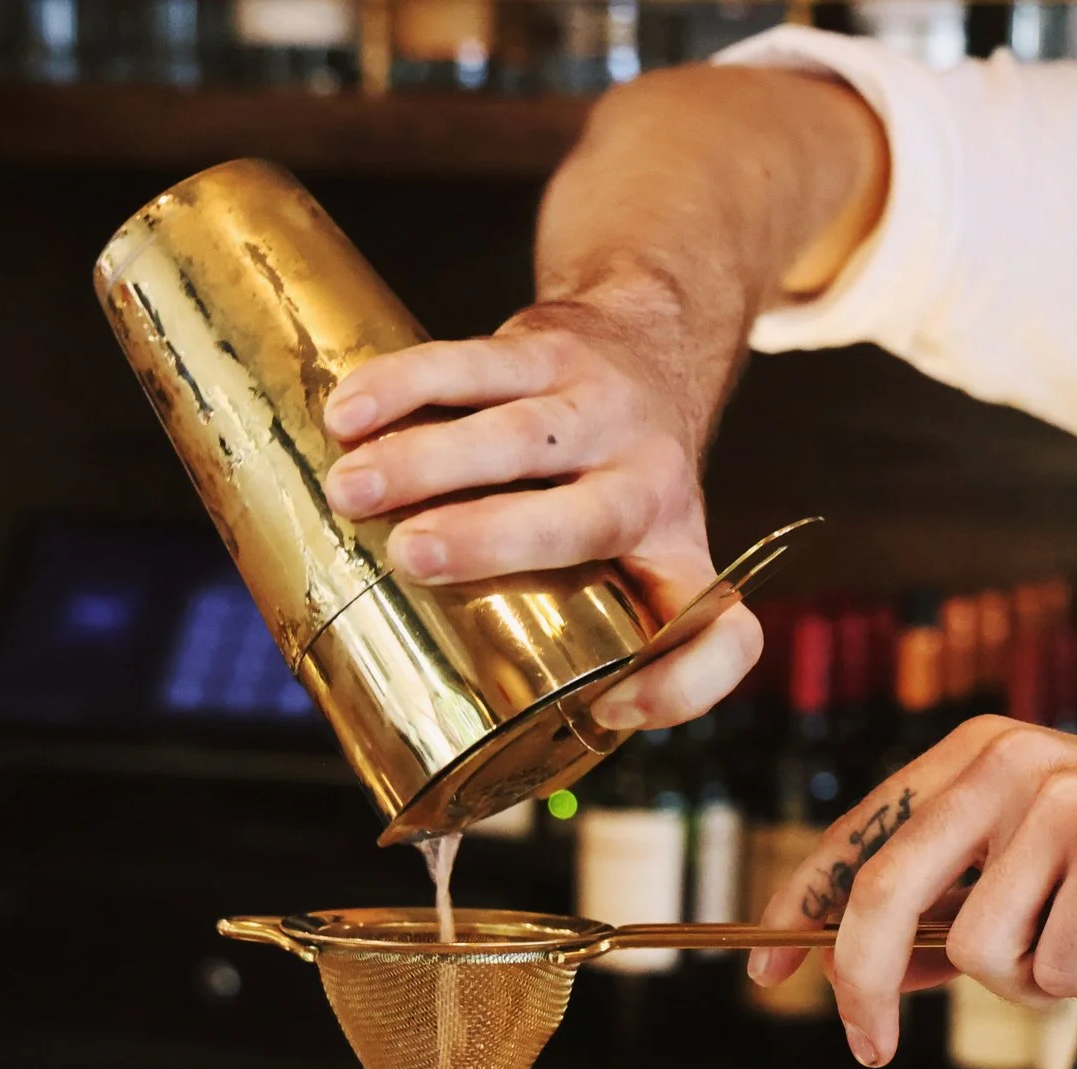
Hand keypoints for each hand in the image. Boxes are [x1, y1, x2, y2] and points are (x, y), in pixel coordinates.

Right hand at [318, 297, 758, 730]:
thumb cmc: (627, 483)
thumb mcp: (653, 559)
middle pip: (584, 520)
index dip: (685, 688)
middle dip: (493, 538)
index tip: (610, 709)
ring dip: (426, 459)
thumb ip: (616, 633)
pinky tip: (349, 412)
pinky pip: (474, 364)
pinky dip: (406, 385)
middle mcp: (652, 484)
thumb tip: (564, 716)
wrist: (653, 344)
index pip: (726, 632)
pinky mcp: (551, 349)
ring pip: (518, 435)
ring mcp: (601, 411)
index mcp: (679, 554)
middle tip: (408, 556)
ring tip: (352, 489)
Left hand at [749, 717, 1076, 1065]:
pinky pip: (1056, 964)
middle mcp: (1012, 759)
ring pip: (977, 948)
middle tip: (870, 1047)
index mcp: (980, 756)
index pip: (860, 834)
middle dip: (862, 981)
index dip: (802, 910)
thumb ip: (949, 914)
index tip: (767, 975)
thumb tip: (855, 971)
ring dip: (1034, 981)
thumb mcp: (1039, 888)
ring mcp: (1064, 795)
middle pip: (886, 887)